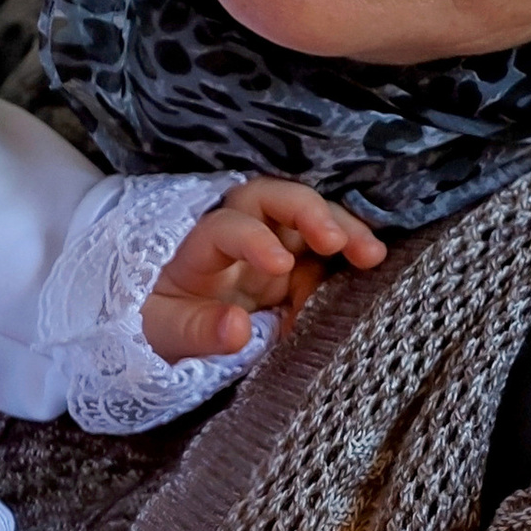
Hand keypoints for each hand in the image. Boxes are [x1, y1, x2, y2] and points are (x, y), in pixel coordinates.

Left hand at [142, 178, 386, 362]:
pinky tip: (369, 275)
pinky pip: (325, 253)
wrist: (168, 327)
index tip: (280, 266)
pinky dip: (347, 259)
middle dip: (309, 212)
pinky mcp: (294, 265)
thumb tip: (238, 328)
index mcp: (198, 246)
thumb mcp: (163, 332)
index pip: (226, 227)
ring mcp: (269, 244)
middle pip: (274, 199)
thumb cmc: (158, 323)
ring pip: (308, 217)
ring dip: (342, 228)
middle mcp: (237, 232)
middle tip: (339, 242)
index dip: (254, 239)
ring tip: (372, 255)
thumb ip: (197, 330)